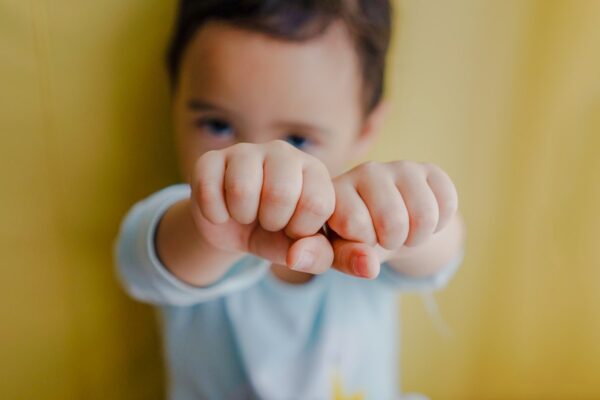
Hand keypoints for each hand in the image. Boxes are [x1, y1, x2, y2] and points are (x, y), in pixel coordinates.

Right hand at [190, 140, 335, 272]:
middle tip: (268, 221)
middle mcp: (283, 152)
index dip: (301, 229)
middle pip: (280, 193)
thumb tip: (295, 256)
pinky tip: (223, 210)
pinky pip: (208, 190)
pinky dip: (214, 214)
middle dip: (272, 221)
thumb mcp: (302, 249)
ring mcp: (245, 151)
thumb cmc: (277, 234)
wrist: (235, 230)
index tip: (293, 229)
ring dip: (242, 215)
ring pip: (242, 188)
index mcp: (314, 171)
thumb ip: (316, 255)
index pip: (317, 203)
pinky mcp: (210, 158)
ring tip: (246, 214)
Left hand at [328, 161, 458, 277]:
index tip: (358, 240)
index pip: (354, 222)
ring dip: (418, 237)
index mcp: (336, 189)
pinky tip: (420, 219)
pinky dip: (440, 224)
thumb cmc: (355, 239)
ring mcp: (399, 167)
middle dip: (393, 242)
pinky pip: (448, 203)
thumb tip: (369, 266)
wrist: (384, 224)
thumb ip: (347, 259)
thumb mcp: (341, 253)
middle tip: (385, 238)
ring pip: (425, 215)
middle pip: (393, 221)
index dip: (362, 244)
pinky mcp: (429, 169)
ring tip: (403, 232)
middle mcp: (365, 171)